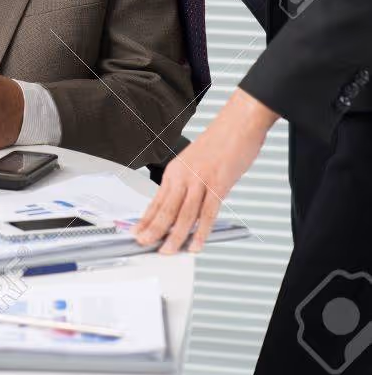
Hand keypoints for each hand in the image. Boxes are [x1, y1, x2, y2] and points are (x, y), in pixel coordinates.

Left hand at [134, 89, 278, 253]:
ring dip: (175, 236)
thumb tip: (185, 210)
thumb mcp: (195, 164)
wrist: (237, 124)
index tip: (138, 233)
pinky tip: (197, 244)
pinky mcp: (218, 184)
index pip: (156, 200)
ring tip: (169, 251)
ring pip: (184, 214)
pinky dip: (201, 232)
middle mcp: (184, 175)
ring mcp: (200, 180)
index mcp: (175, 171)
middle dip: (154, 231)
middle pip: (166, 209)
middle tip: (146, 246)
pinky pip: (207, 213)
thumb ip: (189, 186)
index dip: (146, 219)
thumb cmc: (219, 143)